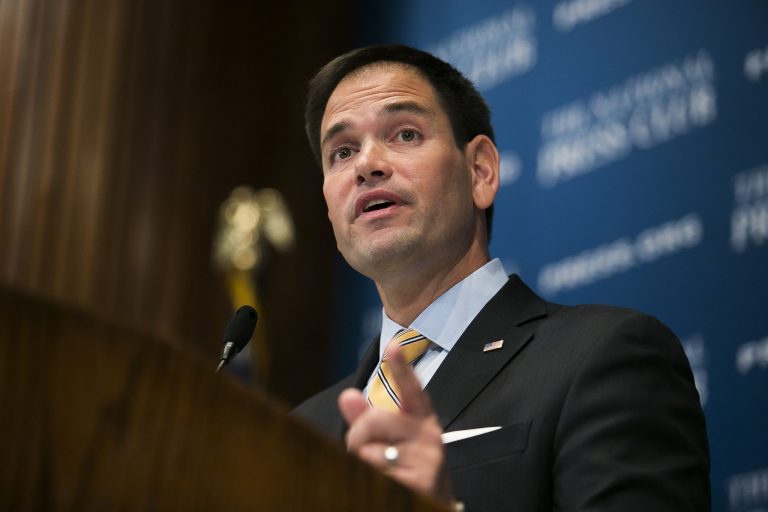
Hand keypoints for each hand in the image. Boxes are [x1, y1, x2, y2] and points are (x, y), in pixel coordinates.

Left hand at [338, 344, 453, 504]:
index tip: (393, 346)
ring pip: (372, 451)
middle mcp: (430, 433)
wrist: (433, 503)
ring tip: (384, 472)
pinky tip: (393, 485)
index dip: (401, 368)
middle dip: (357, 437)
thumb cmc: (406, 467)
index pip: (411, 388)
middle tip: (362, 453)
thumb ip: (365, 418)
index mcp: (420, 417)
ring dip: (365, 464)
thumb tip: (346, 395)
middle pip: (375, 419)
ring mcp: (430, 457)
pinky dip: (376, 481)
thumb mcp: (388, 439)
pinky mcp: (425, 481)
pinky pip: (378, 474)